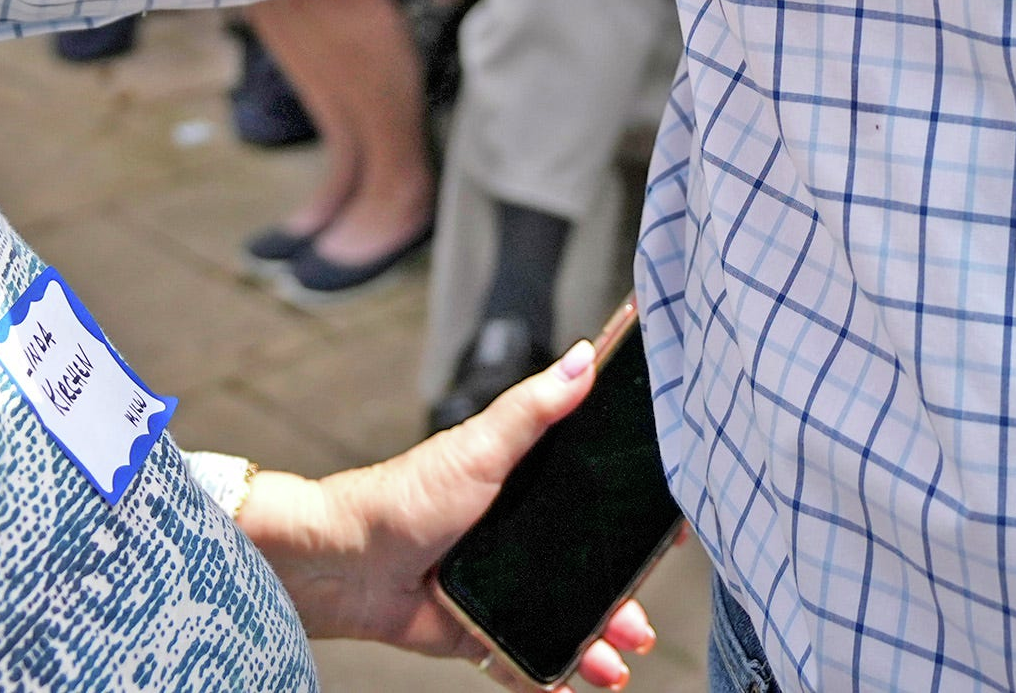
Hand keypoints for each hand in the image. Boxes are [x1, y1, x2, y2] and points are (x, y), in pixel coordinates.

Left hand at [232, 342, 665, 685]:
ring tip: (617, 661)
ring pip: (566, 618)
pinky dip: (553, 671)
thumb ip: (535, 410)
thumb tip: (586, 356)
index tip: (671, 533)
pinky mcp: (481, 629)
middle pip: (589, 570)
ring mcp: (504, 586)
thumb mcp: (479, 448)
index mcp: (528, 486)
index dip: (634, 520)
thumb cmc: (404, 496)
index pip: (596, 499)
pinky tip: (579, 680)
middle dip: (623, 598)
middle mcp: (522, 537)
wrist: (344, 566)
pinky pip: (526, 655)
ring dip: (597, 642)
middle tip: (642, 620)